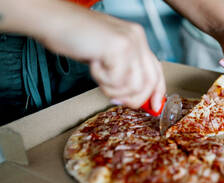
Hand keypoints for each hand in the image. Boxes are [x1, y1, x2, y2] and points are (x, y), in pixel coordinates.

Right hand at [34, 2, 164, 110]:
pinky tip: (94, 64)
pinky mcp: (118, 47)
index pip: (156, 70)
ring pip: (134, 85)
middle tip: (116, 98)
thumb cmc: (75, 38)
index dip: (157, 91)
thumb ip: (123, 71)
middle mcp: (137, 38)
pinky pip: (117, 80)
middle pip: (149, 81)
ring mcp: (129, 41)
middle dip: (134, 98)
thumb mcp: (106, 56)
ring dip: (113, 88)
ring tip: (99, 73)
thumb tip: (134, 97)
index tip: (154, 107)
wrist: (53, 21)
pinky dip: (102, 79)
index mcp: (136, 38)